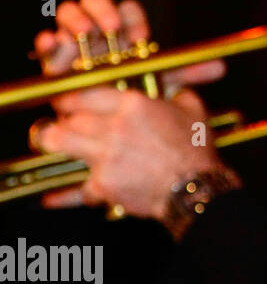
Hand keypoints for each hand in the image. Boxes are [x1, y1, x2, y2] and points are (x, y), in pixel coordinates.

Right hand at [33, 0, 224, 93]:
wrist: (111, 119)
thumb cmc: (135, 94)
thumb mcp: (162, 84)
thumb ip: (189, 74)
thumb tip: (222, 67)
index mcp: (125, 31)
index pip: (128, 11)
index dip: (133, 18)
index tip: (140, 37)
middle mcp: (99, 30)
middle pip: (94, 0)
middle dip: (100, 8)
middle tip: (110, 28)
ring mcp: (74, 42)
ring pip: (68, 14)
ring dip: (74, 19)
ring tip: (83, 34)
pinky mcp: (54, 61)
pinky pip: (45, 43)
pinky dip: (47, 41)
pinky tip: (53, 44)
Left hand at [37, 84, 223, 220]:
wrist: (195, 188)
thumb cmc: (196, 151)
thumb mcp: (194, 113)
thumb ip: (180, 98)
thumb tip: (177, 94)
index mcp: (133, 105)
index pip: (87, 94)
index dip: (71, 99)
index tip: (66, 102)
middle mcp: (114, 126)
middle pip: (69, 118)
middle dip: (62, 121)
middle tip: (62, 123)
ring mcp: (104, 155)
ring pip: (60, 143)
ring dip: (55, 142)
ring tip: (54, 143)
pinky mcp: (102, 183)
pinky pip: (84, 184)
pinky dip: (89, 188)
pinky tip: (94, 189)